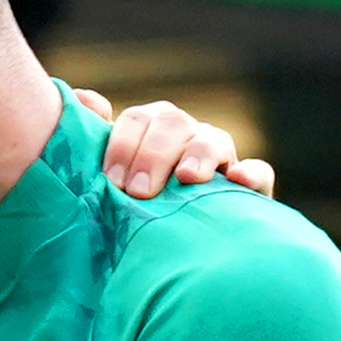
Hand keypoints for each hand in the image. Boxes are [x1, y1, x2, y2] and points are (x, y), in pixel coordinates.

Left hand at [78, 89, 275, 198]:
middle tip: (139, 191)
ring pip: (213, 140)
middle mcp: (185, 136)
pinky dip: (251, 172)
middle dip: (154, 154)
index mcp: (150, 129)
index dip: (123, 145)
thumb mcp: (111, 175)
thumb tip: (82, 97)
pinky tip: (238, 179)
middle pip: (173, 124)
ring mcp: (219, 157)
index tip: (112, 181)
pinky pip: (258, 171)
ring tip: (187, 178)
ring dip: (199, 155)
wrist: (174, 243)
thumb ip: (94, 138)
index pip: (137, 120)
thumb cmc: (133, 205)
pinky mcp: (249, 186)